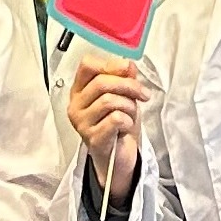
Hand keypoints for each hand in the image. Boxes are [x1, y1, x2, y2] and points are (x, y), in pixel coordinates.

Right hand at [67, 58, 141, 197]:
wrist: (118, 155)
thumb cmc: (118, 124)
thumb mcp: (123, 96)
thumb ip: (124, 79)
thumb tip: (129, 65)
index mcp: (80, 90)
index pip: (87, 65)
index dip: (110, 64)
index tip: (128, 70)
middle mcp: (76, 105)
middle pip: (102, 82)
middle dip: (129, 86)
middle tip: (143, 94)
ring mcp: (82, 123)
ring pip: (109, 100)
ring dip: (129, 106)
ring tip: (131, 115)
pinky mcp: (92, 138)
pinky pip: (115, 119)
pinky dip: (127, 121)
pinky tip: (126, 127)